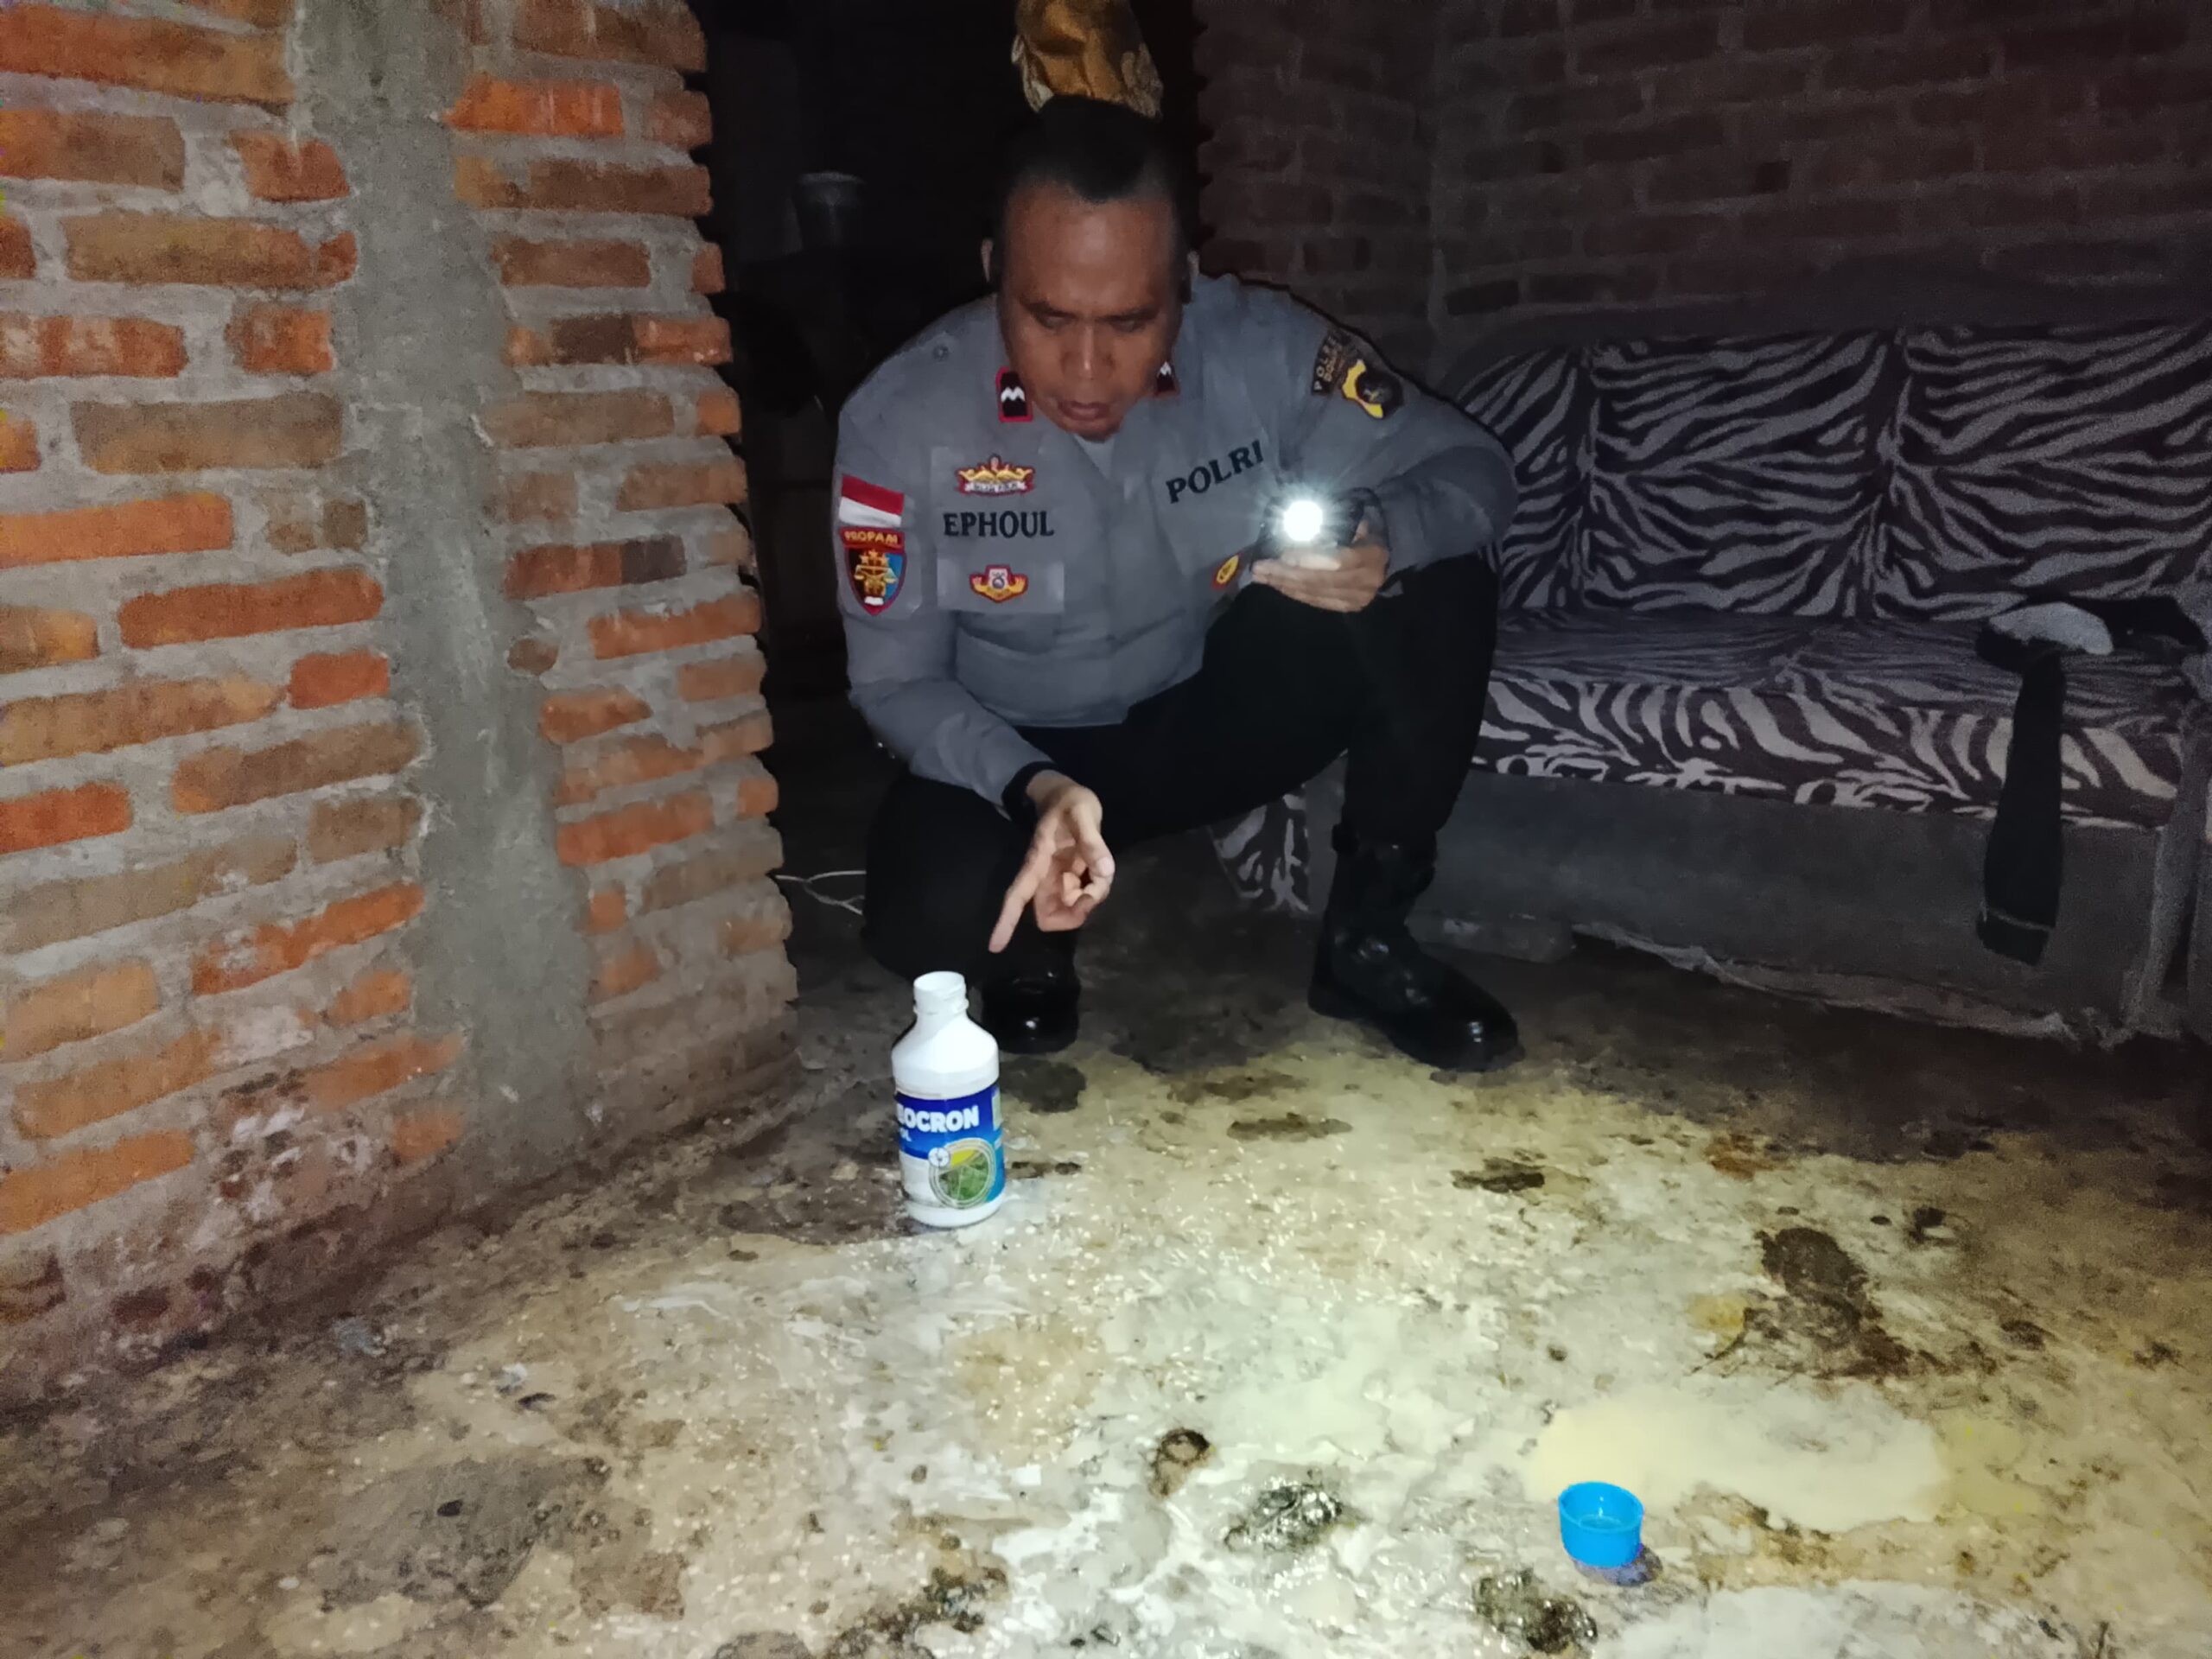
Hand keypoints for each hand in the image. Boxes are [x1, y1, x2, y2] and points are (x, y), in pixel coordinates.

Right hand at [989, 772, 1114, 951]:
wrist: (1068, 795)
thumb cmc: (1071, 802)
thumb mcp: (1083, 813)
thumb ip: (1093, 841)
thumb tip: (1104, 871)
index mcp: (1038, 862)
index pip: (1017, 895)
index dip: (1006, 921)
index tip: (996, 946)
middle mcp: (1044, 876)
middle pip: (1046, 915)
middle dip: (1072, 915)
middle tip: (1093, 893)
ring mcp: (1057, 879)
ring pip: (1066, 910)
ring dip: (1086, 904)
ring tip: (1101, 875)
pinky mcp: (1069, 878)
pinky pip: (1079, 899)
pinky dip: (1093, 894)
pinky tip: (1099, 874)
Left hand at [1252, 512, 1389, 612]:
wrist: (1381, 560)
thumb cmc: (1362, 536)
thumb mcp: (1354, 524)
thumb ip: (1335, 526)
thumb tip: (1301, 526)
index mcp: (1373, 555)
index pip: (1338, 561)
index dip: (1309, 559)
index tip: (1283, 555)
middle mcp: (1368, 581)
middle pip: (1321, 580)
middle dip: (1286, 574)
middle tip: (1260, 568)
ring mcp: (1358, 599)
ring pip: (1315, 593)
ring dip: (1284, 585)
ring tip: (1261, 576)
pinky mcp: (1348, 607)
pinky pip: (1316, 602)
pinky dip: (1294, 593)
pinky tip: (1277, 585)